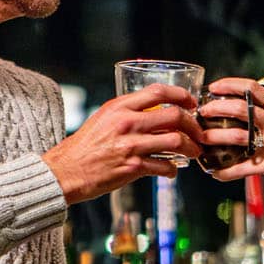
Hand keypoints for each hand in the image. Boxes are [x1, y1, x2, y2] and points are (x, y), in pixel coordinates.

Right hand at [44, 84, 202, 203]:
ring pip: (176, 141)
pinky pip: (165, 166)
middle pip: (174, 116)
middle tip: (198, 132)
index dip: (181, 95)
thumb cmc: (84, 146)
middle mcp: (126, 123)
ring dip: (191, 147)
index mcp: (119, 107)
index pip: (158, 92)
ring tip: (193, 151)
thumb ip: (126, 112)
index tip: (191, 103)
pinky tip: (171, 170)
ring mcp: (131, 145)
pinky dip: (173, 169)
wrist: (66, 171)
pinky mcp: (133, 167)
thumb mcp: (103, 119)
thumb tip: (154, 111)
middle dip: (193, 125)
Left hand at [196, 78, 263, 203]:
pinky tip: (214, 171)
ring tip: (202, 139)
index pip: (253, 88)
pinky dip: (225, 171)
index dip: (230, 84)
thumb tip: (244, 107)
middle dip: (215, 108)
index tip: (213, 87)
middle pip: (240, 108)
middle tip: (202, 112)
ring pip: (237, 136)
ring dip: (214, 137)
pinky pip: (243, 167)